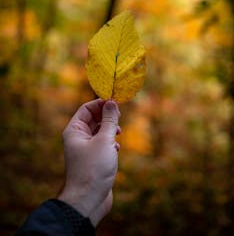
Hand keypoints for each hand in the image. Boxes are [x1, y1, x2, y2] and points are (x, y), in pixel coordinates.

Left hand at [58, 98, 120, 225]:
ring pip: (99, 131)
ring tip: (119, 133)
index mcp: (75, 130)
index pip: (87, 108)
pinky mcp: (93, 159)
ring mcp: (85, 149)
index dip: (101, 103)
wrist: (87, 200)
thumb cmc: (93, 169)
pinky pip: (102, 144)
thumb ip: (109, 120)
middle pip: (93, 119)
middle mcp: (78, 138)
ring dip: (110, 129)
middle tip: (120, 116)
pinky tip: (116, 148)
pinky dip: (110, 143)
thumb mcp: (104, 141)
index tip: (116, 102)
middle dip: (107, 116)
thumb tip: (112, 102)